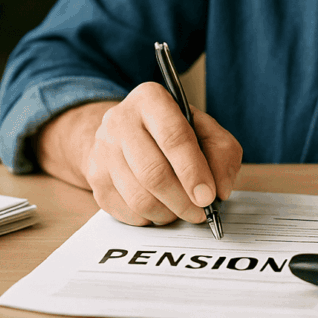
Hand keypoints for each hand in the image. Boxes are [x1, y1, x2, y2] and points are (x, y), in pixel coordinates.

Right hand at [37, 82, 242, 225]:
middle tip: (200, 212)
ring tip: (182, 211)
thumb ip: (222, 153)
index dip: (193, 171)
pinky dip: (149, 218)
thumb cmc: (173, 131)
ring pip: (138, 197)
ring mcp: (102, 149)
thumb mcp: (206, 129)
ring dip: (167, 213)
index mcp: (151, 99)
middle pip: (153, 172)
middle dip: (182, 200)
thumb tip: (220, 189)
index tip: (208, 196)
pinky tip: (161, 208)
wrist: (126, 133)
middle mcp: (120, 120)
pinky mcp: (95, 177)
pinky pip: (124, 210)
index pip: (173, 137)